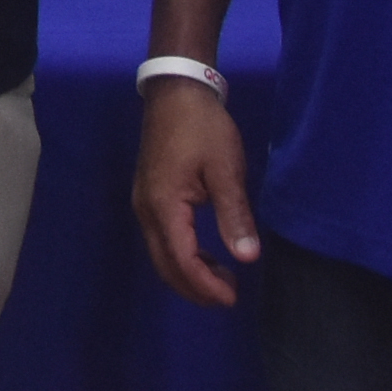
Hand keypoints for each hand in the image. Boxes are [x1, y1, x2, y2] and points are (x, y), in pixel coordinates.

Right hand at [131, 76, 261, 308]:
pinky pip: (162, 239)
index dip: (206, 286)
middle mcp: (146, 211)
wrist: (177, 92)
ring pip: (162, 254)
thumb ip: (235, 216)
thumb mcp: (226, 170)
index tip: (233, 299)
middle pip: (165, 265)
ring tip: (224, 279)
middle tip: (230, 297)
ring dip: (189, 273)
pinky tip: (207, 254)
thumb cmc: (203, 128)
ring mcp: (144, 203)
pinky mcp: (149, 196)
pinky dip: (183, 256)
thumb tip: (247, 258)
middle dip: (195, 289)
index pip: (181, 261)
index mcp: (164, 206)